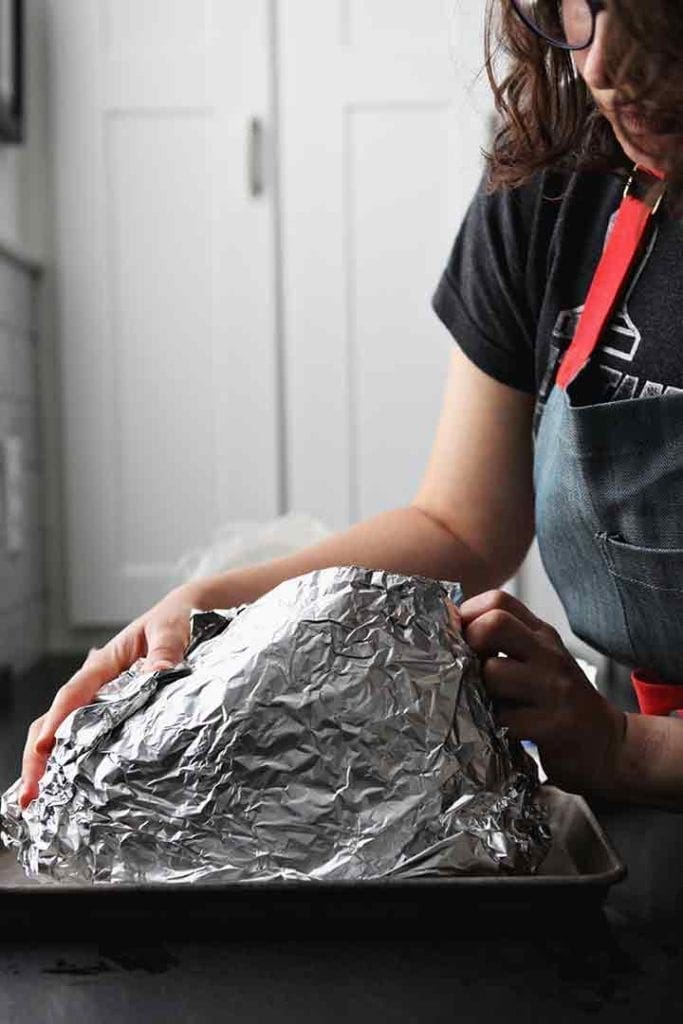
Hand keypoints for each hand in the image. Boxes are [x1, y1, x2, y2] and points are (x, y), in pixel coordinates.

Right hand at [19, 584, 201, 808]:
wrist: (191, 613)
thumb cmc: (176, 618)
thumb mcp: (172, 628)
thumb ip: (166, 648)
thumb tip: (159, 670)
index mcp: (105, 663)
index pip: (73, 692)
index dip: (56, 719)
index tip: (44, 745)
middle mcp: (97, 685)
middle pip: (57, 720)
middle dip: (38, 756)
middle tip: (31, 795)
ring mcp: (104, 702)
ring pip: (67, 734)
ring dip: (50, 766)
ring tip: (38, 803)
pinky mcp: (119, 714)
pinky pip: (92, 738)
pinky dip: (75, 764)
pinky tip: (69, 792)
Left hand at [459, 590, 626, 795]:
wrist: (608, 745)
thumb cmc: (558, 701)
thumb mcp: (537, 660)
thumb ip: (503, 642)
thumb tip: (448, 631)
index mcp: (541, 635)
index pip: (498, 601)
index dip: (468, 615)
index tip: (458, 639)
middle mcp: (549, 654)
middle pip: (495, 624)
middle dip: (469, 644)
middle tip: (467, 670)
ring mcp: (554, 689)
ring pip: (494, 673)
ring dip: (478, 692)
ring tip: (487, 705)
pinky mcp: (554, 725)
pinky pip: (504, 719)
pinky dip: (493, 726)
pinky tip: (503, 730)